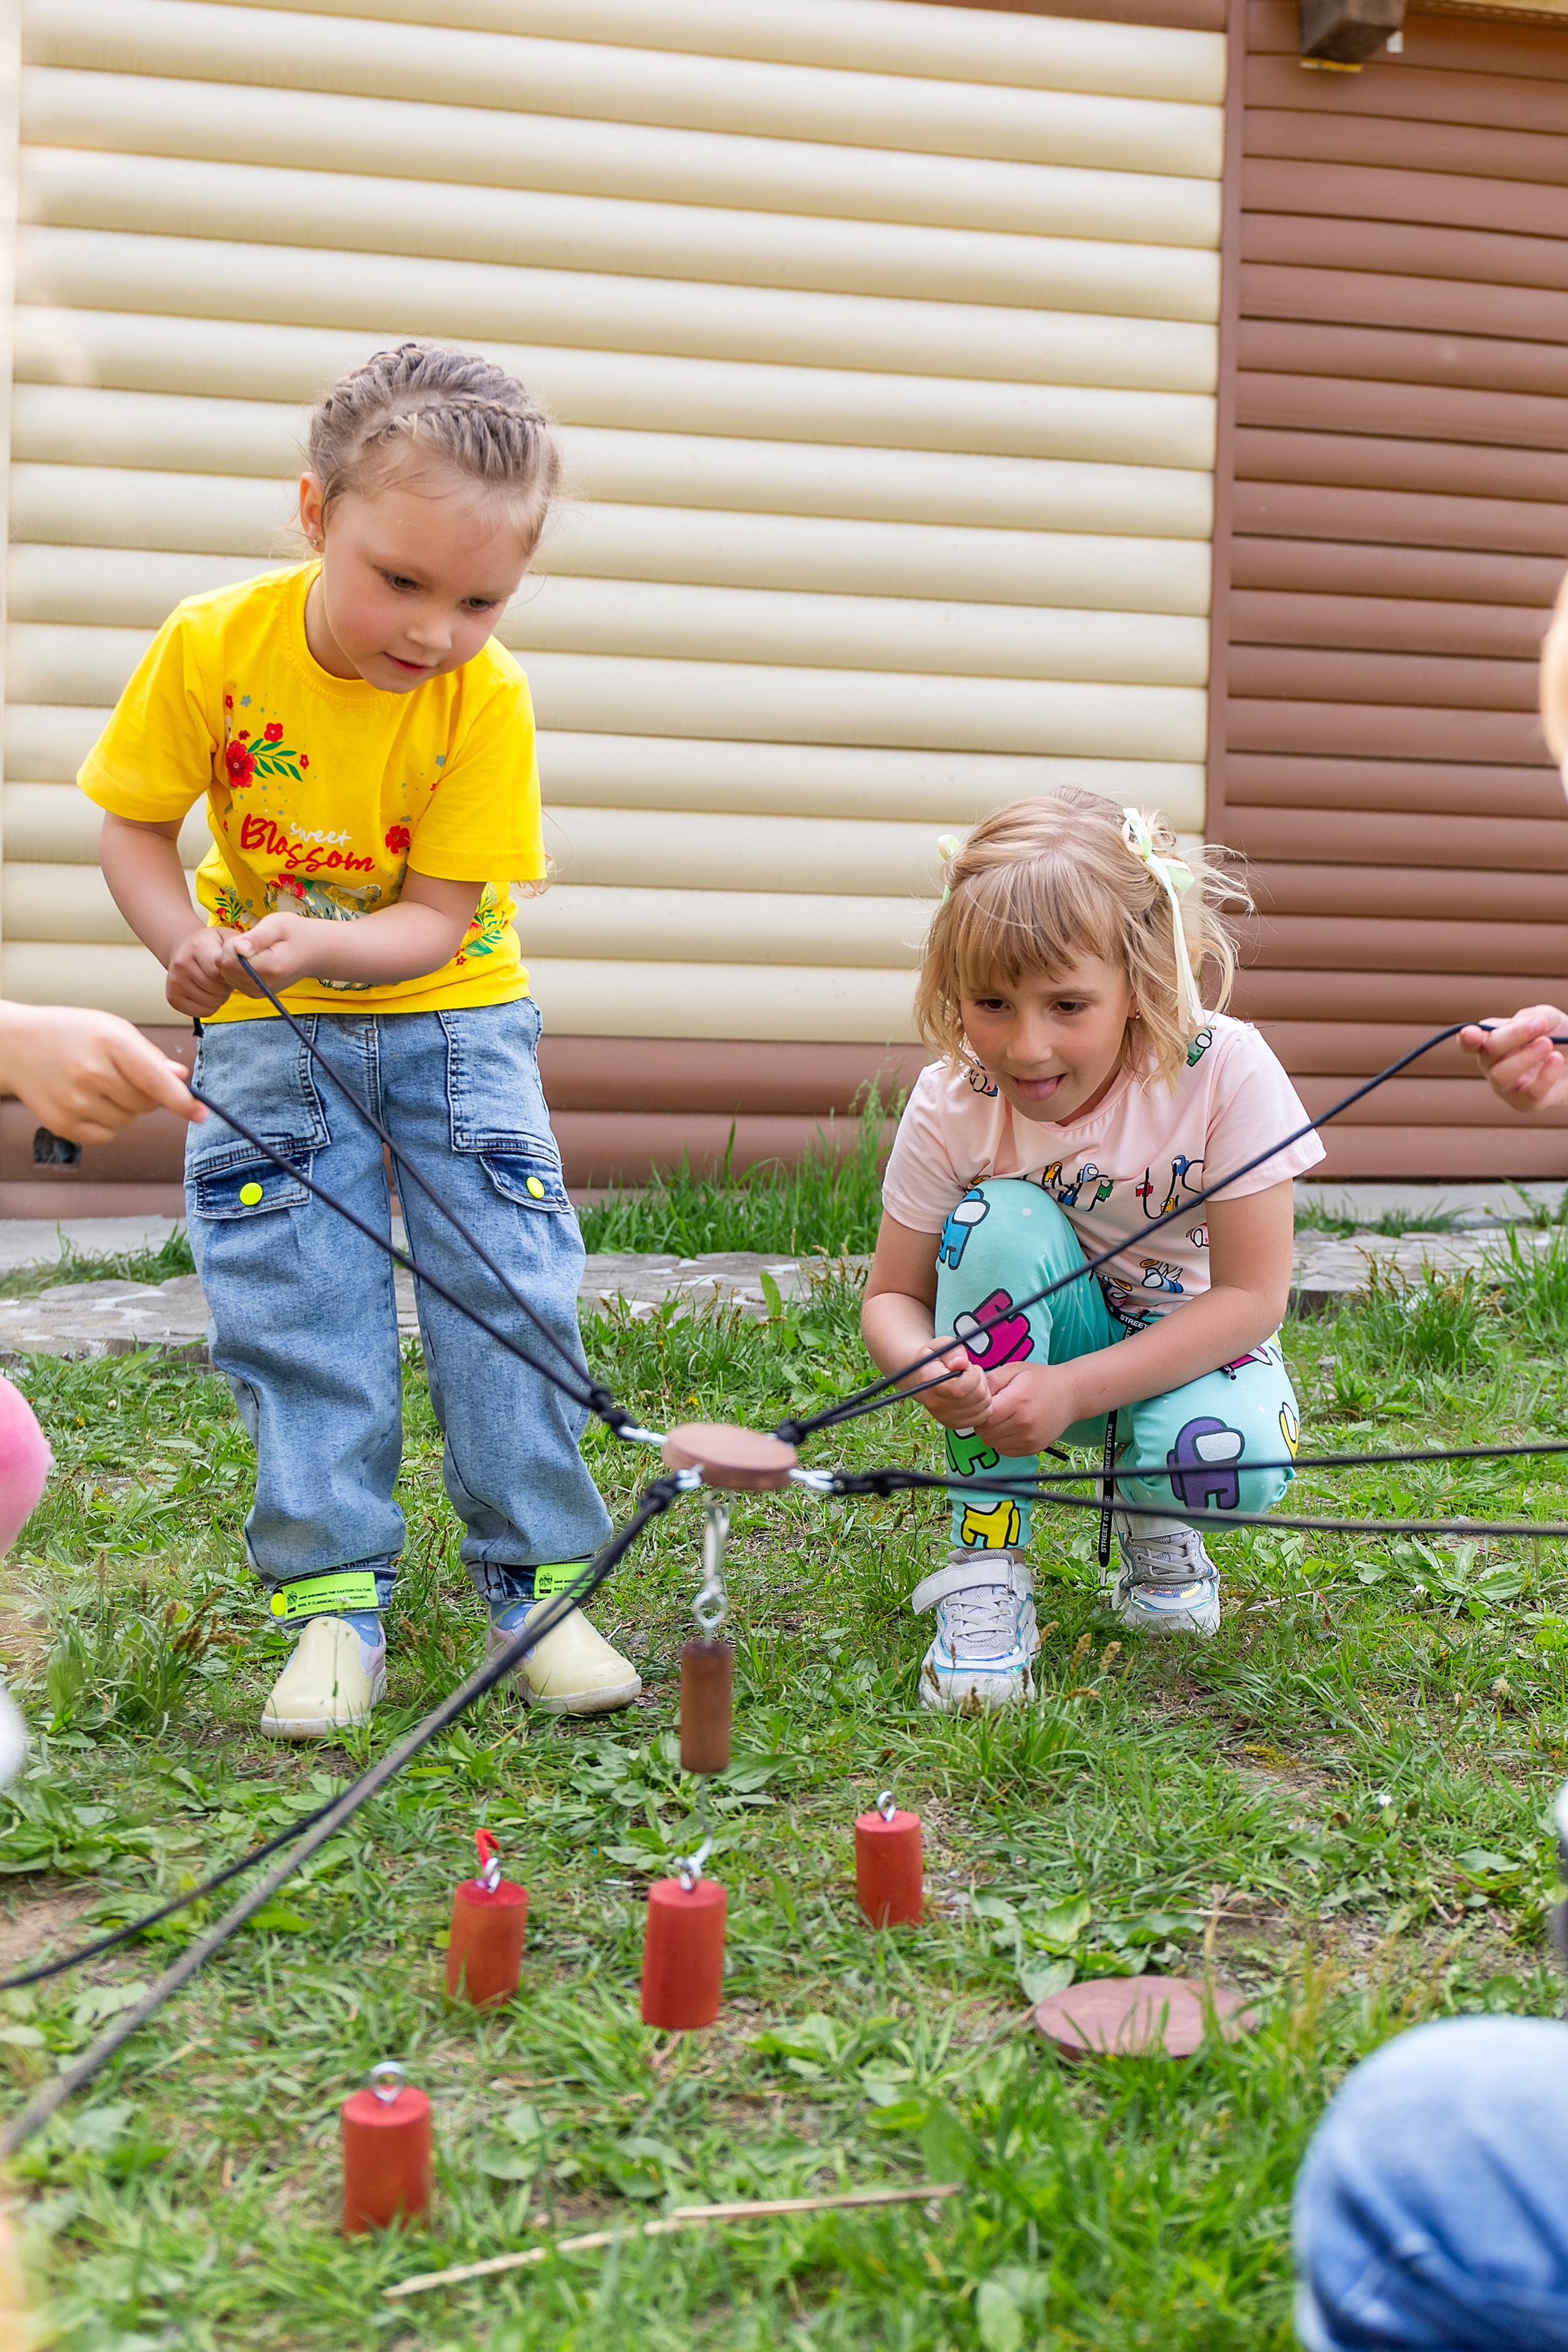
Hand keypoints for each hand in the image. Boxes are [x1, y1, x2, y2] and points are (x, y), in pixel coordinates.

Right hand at [0, 1004, 203, 1141]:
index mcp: (110, 1043)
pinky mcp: (62, 1123)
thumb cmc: (71, 1033)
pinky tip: (87, 1100)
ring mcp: (75, 1101)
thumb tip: (180, 1078)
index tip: (201, 1114)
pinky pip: (107, 1136)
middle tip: (121, 1076)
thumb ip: (149, 1055)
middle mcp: (91, 1074)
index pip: (156, 1081)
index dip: (183, 1101)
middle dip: (146, 1095)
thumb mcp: (112, 1029)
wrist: (16, 1045)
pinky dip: (106, 1124)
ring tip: (100, 1085)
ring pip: (129, 1122)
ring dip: (126, 1110)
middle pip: (146, 1104)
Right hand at [165, 925, 241, 1018]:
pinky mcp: (172, 997)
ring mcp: (174, 982)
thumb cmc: (212, 945)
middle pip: (216, 989)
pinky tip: (207, 993)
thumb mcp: (227, 938)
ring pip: (211, 1002)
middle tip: (223, 977)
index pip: (217, 972)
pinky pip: (201, 1012)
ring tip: (215, 983)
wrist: (185, 949)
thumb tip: (248, 957)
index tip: (232, 971)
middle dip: (226, 986)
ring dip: (220, 997)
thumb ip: (240, 948)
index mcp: (197, 946)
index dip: (231, 976)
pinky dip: (210, 1007)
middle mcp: (181, 963)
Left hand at [219, 914, 325, 995]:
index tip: (247, 937)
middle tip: (250, 942)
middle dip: (230, 953)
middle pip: (224, 969)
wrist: (313, 953)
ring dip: (233, 960)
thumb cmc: (296, 933)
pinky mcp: (254, 993)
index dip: (231, 945)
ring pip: (226, 975)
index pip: (228, 961)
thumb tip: (237, 948)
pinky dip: (236, 968)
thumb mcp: (278, 925)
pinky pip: (232, 980)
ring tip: (253, 950)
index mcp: (269, 968)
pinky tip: (251, 960)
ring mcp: (258, 992)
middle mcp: (262, 985)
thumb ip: (256, 937)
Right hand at [910, 1339, 991, 1428]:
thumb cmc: (934, 1358)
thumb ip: (952, 1351)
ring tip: (968, 1382)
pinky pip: (984, 1416)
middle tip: (967, 1372)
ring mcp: (945, 1417)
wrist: (921, 1377)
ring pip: (984, 1406)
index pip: (960, 1388)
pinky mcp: (955, 1424)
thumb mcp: (940, 1345)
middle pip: (977, 1396)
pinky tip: (970, 1394)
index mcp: (930, 1382)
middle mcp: (935, 1404)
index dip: (971, 1374)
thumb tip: (961, 1363)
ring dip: (982, 1391)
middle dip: (979, 1380)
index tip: (964, 1365)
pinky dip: (983, 1404)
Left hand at [972, 1360, 1080, 1456]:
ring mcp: (1029, 1439)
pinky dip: (1001, 1441)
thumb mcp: (1015, 1370)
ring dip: (991, 1432)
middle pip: (985, 1432)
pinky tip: (1010, 1427)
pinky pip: (1004, 1450)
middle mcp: (1024, 1424)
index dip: (979, 1411)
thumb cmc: (1041, 1379)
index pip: (983, 1417)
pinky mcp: (1033, 1449)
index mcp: (1017, 1401)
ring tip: (1003, 1417)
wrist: (1071, 1394)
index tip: (984, 1403)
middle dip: (983, 1422)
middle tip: (993, 1409)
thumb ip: (991, 1380)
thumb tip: (971, 1391)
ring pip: (992, 1443)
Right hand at [1459, 1006, 1567, 1112]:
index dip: (1467, 1039)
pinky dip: (1544, 1075)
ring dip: (1524, 1057)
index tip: (1473, 1034)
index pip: (1470, 1042)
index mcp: (1492, 1042)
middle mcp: (1493, 1066)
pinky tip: (1556, 1059)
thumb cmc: (1559, 1036)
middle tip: (1539, 1025)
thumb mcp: (1546, 1018)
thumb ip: (1529, 1017)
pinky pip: (1529, 1093)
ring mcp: (1507, 1087)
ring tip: (1548, 1043)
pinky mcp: (1526, 1103)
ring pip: (1500, 1076)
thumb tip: (1517, 1025)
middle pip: (1486, 1054)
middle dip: (1512, 1036)